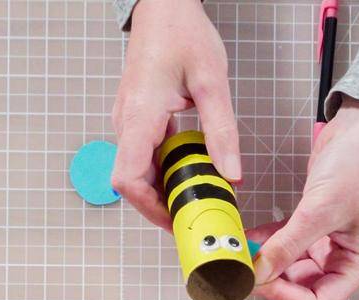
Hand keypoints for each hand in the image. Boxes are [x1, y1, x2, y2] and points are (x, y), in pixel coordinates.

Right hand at [111, 0, 240, 228]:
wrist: (163, 6)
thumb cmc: (181, 33)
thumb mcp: (212, 82)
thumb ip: (222, 131)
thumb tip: (231, 174)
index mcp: (139, 116)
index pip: (127, 179)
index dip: (149, 207)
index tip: (176, 219)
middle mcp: (126, 122)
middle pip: (133, 182)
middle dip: (163, 204)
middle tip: (199, 213)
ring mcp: (129, 122)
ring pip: (140, 171)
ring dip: (166, 188)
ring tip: (200, 195)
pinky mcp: (137, 119)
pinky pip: (146, 156)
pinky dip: (167, 170)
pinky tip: (193, 171)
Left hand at [250, 100, 358, 299]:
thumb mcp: (321, 209)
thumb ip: (288, 244)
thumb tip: (259, 272)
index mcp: (356, 266)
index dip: (285, 297)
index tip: (257, 280)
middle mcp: (341, 260)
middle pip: (299, 288)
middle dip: (270, 278)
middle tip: (240, 264)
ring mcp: (325, 243)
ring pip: (287, 266)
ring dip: (264, 260)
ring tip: (240, 249)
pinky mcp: (311, 224)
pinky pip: (283, 243)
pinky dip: (265, 242)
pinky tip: (248, 235)